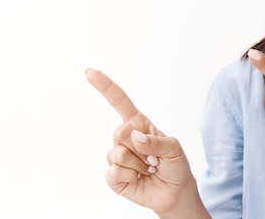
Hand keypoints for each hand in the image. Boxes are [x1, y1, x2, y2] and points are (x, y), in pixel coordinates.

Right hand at [86, 68, 204, 216]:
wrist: (174, 192)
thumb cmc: (175, 165)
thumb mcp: (174, 148)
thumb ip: (156, 141)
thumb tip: (134, 137)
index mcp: (138, 123)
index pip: (119, 101)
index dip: (105, 86)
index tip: (89, 72)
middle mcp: (124, 137)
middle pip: (119, 132)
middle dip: (140, 148)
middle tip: (153, 158)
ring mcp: (116, 156)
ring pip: (117, 154)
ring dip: (138, 164)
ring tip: (148, 168)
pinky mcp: (113, 175)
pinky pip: (114, 172)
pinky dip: (130, 176)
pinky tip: (138, 178)